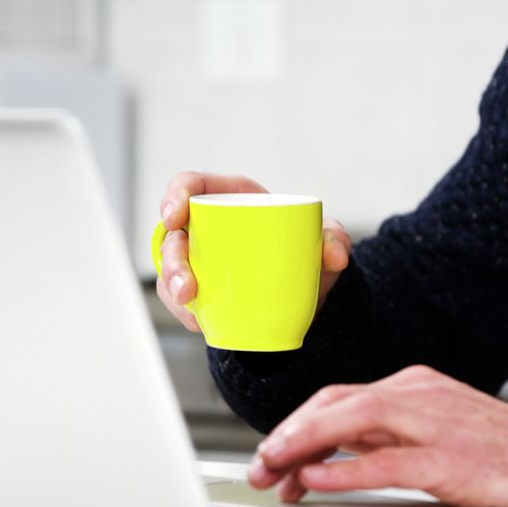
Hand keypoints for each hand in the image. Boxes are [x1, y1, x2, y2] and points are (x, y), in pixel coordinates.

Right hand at [155, 172, 352, 331]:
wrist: (306, 289)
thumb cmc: (305, 248)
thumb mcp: (323, 239)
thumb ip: (335, 239)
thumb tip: (336, 255)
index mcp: (231, 199)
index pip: (192, 186)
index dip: (176, 195)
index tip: (176, 215)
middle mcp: (207, 227)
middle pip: (174, 234)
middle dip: (172, 258)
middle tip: (187, 284)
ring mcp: (199, 259)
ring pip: (170, 269)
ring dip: (173, 288)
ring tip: (190, 303)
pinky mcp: (200, 288)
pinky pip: (180, 299)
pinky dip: (185, 311)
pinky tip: (198, 320)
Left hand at [248, 365, 507, 506]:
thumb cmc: (505, 456)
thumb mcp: (436, 436)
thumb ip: (385, 441)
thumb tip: (330, 459)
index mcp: (415, 388)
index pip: (339, 398)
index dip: (298, 425)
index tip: (273, 454)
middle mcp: (420, 395)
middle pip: (336, 403)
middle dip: (289, 433)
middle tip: (260, 465)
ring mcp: (436, 423)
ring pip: (353, 420)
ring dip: (304, 443)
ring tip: (274, 466)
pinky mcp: (452, 458)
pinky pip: (387, 462)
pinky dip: (346, 470)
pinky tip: (317, 480)